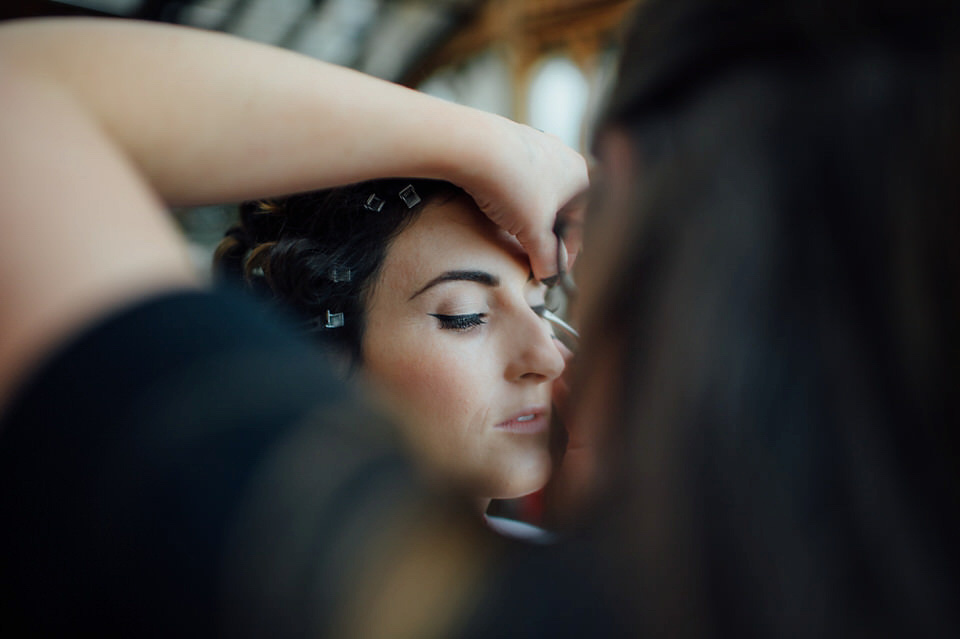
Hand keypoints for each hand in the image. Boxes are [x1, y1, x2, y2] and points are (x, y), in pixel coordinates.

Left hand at [461, 117, 587, 282]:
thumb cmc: (513, 185)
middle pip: (558, 209)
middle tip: (531, 256)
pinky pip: (517, 179)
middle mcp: (563, 157)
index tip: (552, 272)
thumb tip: (550, 276)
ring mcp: (536, 146)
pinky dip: (512, 198)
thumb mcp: (533, 230)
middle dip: (546, 235)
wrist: (473, 146)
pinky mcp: (510, 142)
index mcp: (580, 176)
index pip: (579, 225)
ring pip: (537, 194)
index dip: (565, 254)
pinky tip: (498, 208)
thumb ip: (545, 256)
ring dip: (529, 217)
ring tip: (513, 234)